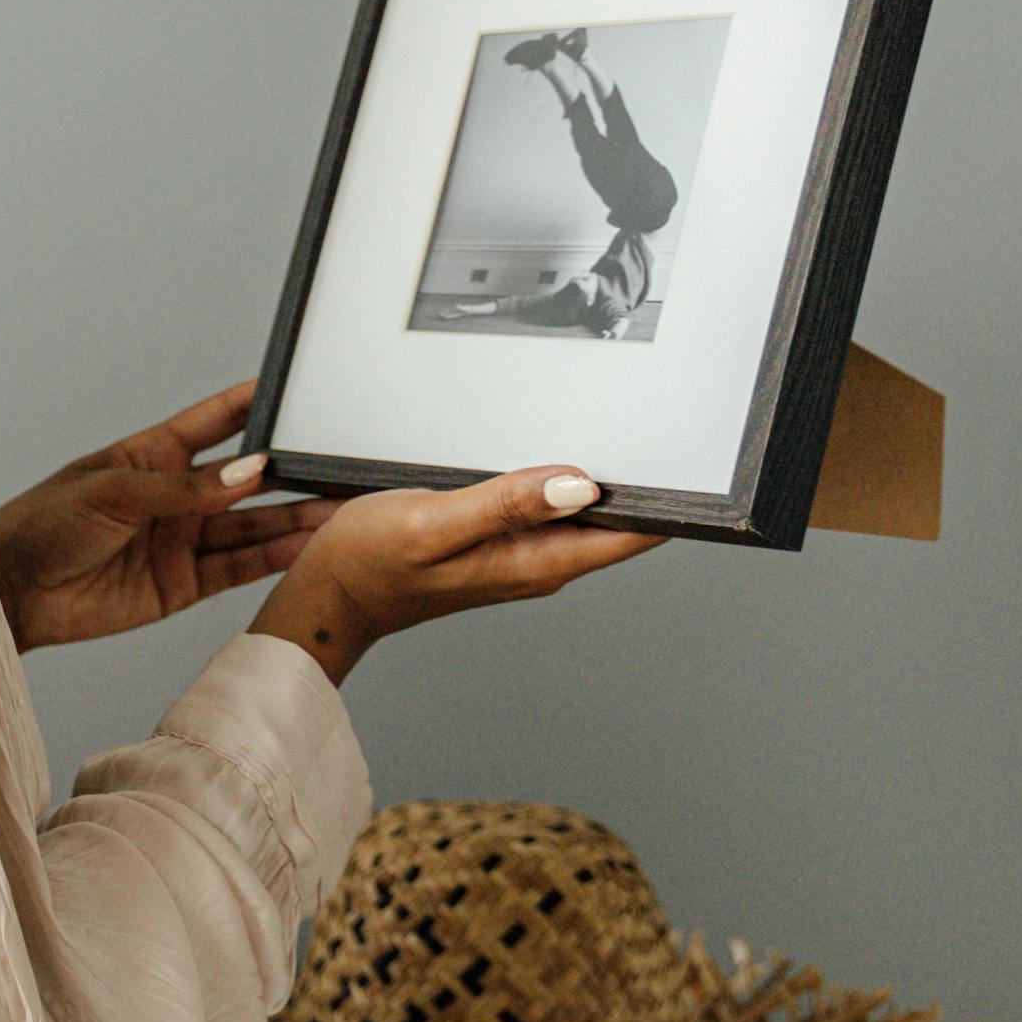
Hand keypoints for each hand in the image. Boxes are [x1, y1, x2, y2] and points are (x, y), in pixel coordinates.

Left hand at [0, 381, 341, 651]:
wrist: (12, 592)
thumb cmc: (42, 524)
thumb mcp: (113, 491)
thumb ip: (184, 487)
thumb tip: (248, 471)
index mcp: (155, 454)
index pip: (220, 419)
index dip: (260, 404)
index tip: (306, 393)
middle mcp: (178, 495)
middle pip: (249, 480)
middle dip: (295, 473)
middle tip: (344, 468)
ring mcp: (184, 540)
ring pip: (254, 525)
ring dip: (296, 519)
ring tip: (343, 511)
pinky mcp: (184, 583)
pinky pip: (240, 567)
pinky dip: (276, 559)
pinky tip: (308, 547)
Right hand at [248, 466, 663, 684]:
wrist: (326, 596)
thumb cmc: (368, 565)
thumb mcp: (432, 523)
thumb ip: (504, 503)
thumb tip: (579, 485)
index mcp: (535, 562)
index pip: (631, 534)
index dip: (670, 500)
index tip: (696, 458)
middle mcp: (538, 562)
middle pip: (618, 523)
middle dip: (647, 482)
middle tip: (676, 425)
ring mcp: (519, 554)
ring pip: (584, 514)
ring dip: (604, 480)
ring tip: (635, 430)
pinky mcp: (497, 542)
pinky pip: (547, 509)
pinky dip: (559, 481)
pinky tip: (555, 455)